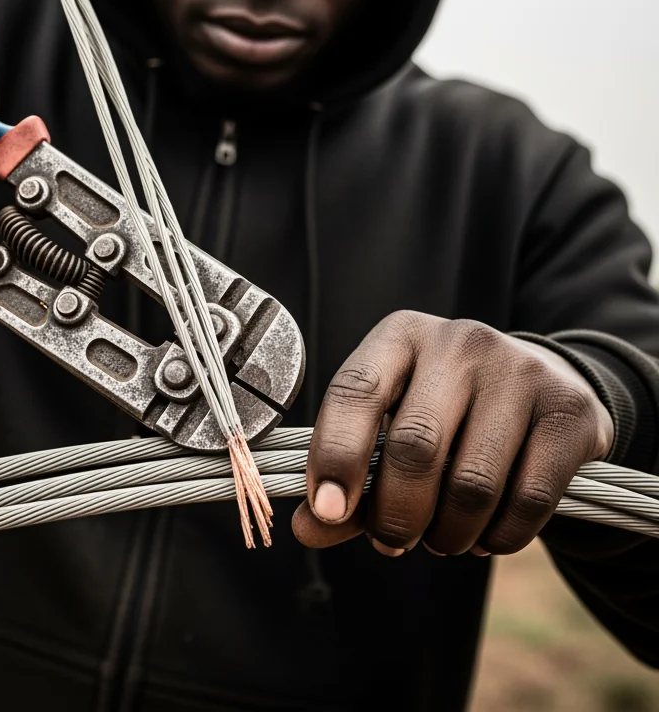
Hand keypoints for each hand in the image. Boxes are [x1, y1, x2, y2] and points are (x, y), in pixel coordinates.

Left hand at [292, 312, 613, 556]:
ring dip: (448, 533)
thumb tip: (309, 529)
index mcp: (400, 335)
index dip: (335, 456)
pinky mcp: (568, 410)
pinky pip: (529, 498)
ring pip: (472, 483)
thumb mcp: (391, 421)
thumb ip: (348, 474)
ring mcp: (519, 371)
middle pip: (415, 446)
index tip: (327, 512)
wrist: (545, 384)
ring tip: (441, 539)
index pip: (355, 391)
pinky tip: (486, 536)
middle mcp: (459, 342)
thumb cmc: (446, 408)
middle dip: (395, 512)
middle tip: (392, 542)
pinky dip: (499, 537)